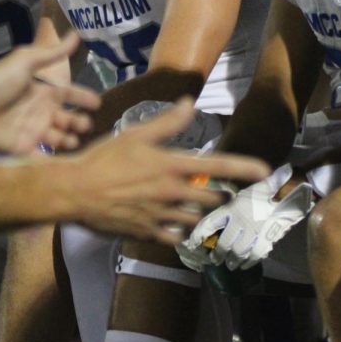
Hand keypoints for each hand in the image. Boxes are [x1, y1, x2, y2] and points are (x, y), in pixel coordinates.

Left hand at [0, 34, 99, 153]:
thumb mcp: (26, 61)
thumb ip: (52, 52)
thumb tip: (77, 34)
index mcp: (42, 92)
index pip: (69, 95)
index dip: (83, 98)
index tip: (98, 103)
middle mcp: (40, 112)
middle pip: (66, 119)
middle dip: (78, 122)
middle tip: (84, 124)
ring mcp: (31, 131)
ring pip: (57, 139)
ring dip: (68, 140)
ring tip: (73, 140)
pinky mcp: (21, 148)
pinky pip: (40, 157)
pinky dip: (52, 162)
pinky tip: (64, 163)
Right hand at [63, 100, 270, 244]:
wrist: (75, 192)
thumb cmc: (103, 159)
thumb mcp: (135, 134)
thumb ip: (167, 122)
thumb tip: (190, 103)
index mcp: (172, 166)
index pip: (217, 166)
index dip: (244, 168)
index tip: (265, 172)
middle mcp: (172, 193)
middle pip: (212, 197)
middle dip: (222, 194)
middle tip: (224, 191)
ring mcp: (161, 216)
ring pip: (196, 219)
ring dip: (202, 213)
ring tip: (202, 207)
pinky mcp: (147, 233)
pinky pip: (174, 238)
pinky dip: (180, 233)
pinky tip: (179, 227)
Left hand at [178, 164, 313, 270]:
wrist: (293, 199)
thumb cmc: (268, 192)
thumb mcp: (252, 188)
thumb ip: (234, 196)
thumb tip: (227, 198)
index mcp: (233, 207)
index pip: (210, 223)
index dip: (199, 234)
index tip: (193, 243)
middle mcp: (240, 221)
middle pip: (224, 243)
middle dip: (218, 254)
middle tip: (215, 259)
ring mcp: (253, 233)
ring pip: (238, 252)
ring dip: (232, 260)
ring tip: (229, 265)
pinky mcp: (265, 241)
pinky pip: (254, 256)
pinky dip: (248, 262)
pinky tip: (244, 265)